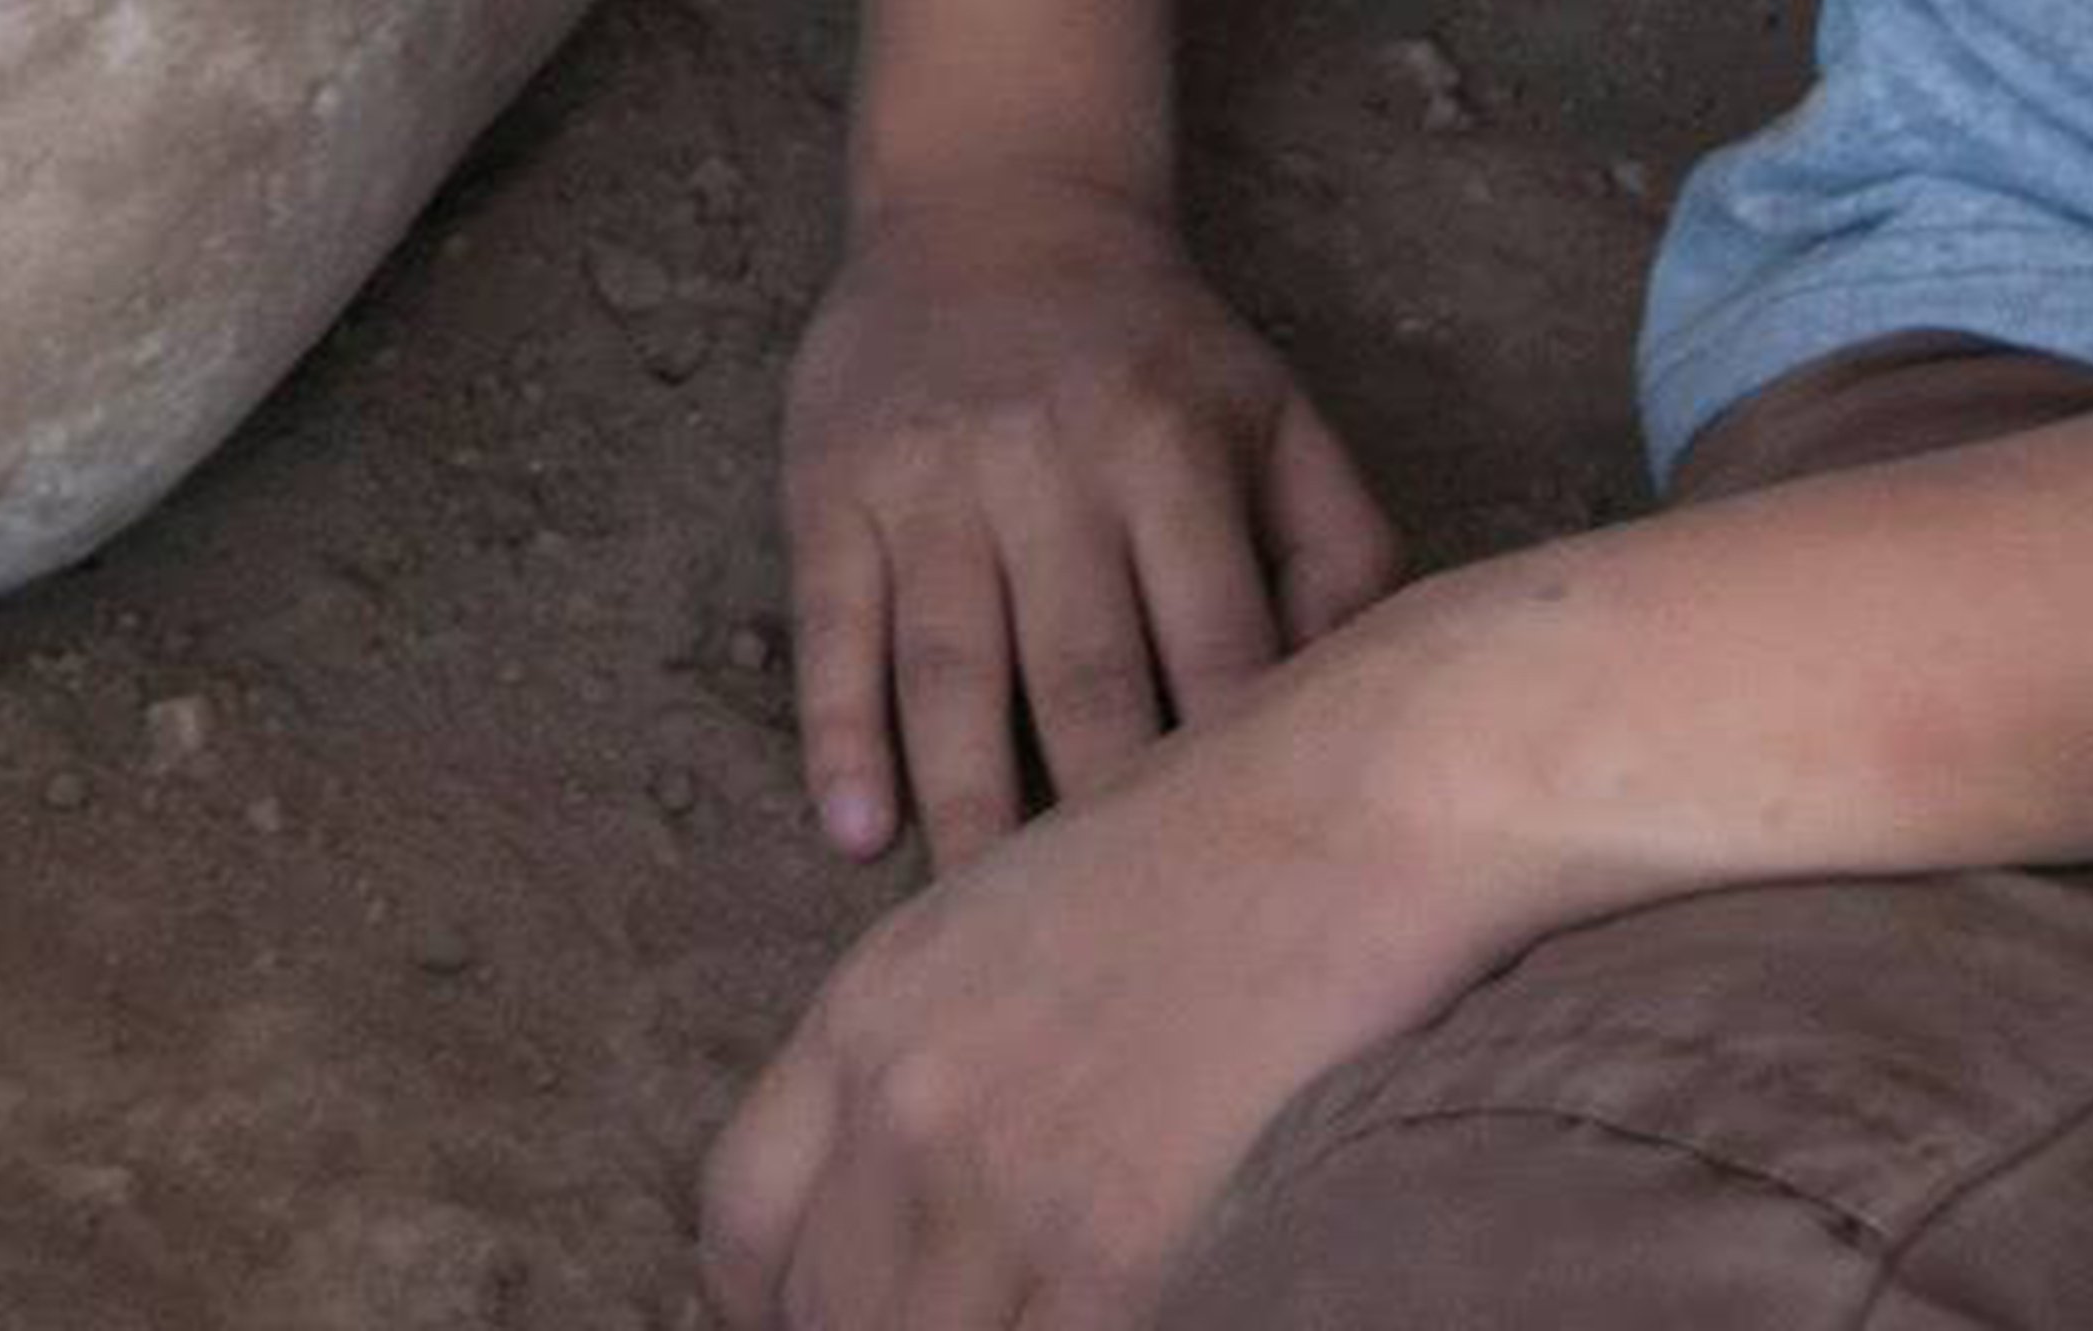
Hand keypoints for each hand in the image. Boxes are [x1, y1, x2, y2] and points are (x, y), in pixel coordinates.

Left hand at [697, 639, 1528, 1330]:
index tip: (821, 1318)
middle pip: (825, 1313)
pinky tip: (1122, 1314)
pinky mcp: (1110, 1252)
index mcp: (866, 1016)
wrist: (1353, 813)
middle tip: (962, 1316)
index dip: (770, 1301)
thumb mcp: (1008, 926)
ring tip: (1045, 1311)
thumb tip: (917, 1189)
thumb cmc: (1216, 852)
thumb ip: (937, 1056)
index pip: (740, 1223)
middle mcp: (904, 1107)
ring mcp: (1001, 1187)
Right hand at [779, 171, 1411, 865]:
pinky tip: (854, 832)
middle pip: (1083, 678)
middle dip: (1103, 827)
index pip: (1217, 644)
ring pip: (951, 671)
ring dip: (969, 807)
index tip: (1255, 898)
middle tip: (1125, 963)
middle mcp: (1050, 463)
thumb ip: (1343, 548)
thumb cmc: (1159, 347)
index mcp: (1174, 449)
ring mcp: (932, 479)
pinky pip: (832, 628)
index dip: (1235, 776)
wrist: (993, 199)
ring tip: (984, 931)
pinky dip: (839, 734)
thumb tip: (1363, 701)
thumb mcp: (1275, 411)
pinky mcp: (832, 486)